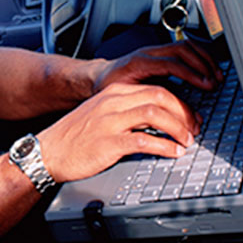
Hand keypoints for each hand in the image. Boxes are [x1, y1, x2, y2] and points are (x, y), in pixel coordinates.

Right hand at [37, 82, 199, 182]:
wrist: (47, 152)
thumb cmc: (74, 137)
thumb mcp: (100, 114)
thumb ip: (126, 111)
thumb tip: (157, 119)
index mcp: (113, 93)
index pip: (155, 89)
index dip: (179, 103)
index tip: (190, 117)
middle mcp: (113, 102)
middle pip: (160, 97)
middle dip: (184, 112)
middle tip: (194, 128)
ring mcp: (110, 121)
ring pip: (155, 114)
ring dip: (177, 128)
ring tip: (187, 141)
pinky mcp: (108, 142)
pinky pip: (144, 140)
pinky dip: (164, 146)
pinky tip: (173, 153)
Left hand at [93, 40, 221, 93]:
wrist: (100, 77)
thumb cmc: (110, 88)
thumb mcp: (125, 97)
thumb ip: (146, 101)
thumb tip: (169, 113)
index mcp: (139, 62)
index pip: (172, 64)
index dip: (192, 74)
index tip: (207, 85)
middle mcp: (148, 52)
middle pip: (182, 50)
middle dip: (203, 65)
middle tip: (216, 82)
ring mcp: (154, 50)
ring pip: (185, 46)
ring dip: (204, 59)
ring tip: (216, 75)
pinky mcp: (160, 52)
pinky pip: (183, 48)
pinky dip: (199, 57)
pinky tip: (207, 68)